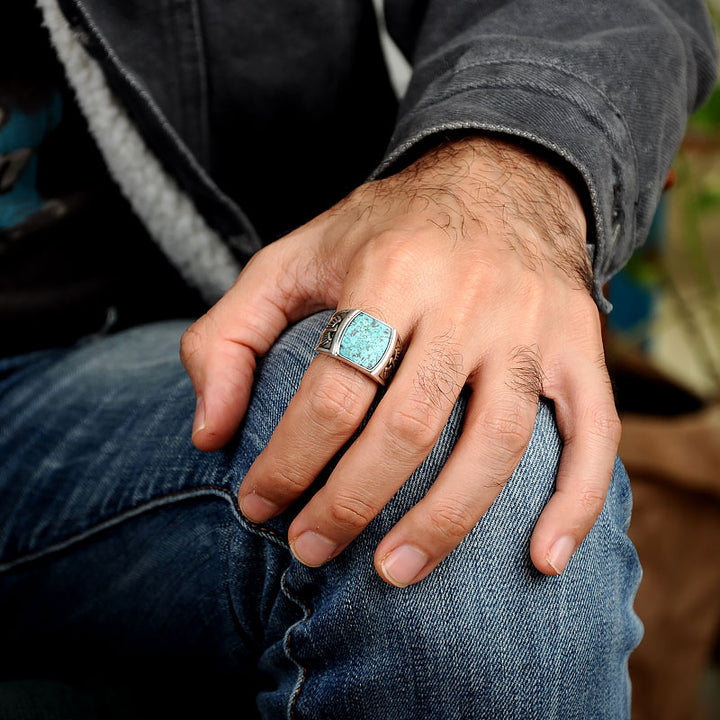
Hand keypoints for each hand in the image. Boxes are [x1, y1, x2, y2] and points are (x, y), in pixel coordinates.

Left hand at [180, 136, 620, 585]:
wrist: (499, 179)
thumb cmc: (386, 230)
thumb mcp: (292, 258)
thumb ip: (230, 334)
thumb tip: (210, 432)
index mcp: (389, 272)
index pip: (332, 392)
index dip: (287, 462)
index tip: (259, 504)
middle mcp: (468, 299)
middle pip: (408, 428)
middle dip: (349, 504)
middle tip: (309, 550)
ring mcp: (532, 327)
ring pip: (495, 445)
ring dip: (443, 524)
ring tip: (393, 572)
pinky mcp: (578, 346)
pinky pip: (593, 434)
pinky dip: (576, 503)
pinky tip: (544, 561)